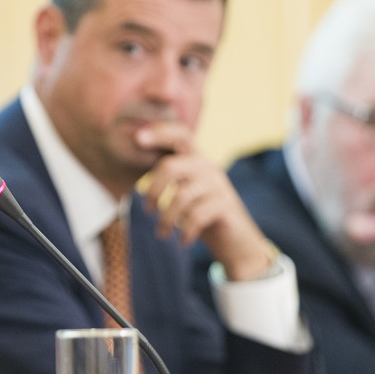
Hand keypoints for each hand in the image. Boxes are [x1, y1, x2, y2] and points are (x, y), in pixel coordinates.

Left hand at [133, 122, 275, 281]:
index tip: (137, 138)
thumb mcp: (186, 189)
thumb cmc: (203, 212)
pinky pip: (196, 216)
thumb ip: (170, 175)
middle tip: (147, 209)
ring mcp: (218, 186)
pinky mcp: (225, 206)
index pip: (181, 134)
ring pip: (181, 197)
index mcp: (197, 159)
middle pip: (171, 167)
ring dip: (166, 219)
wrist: (237, 239)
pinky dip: (185, 231)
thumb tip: (137, 166)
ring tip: (162, 234)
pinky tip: (183, 241)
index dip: (160, 133)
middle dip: (153, 190)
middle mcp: (208, 167)